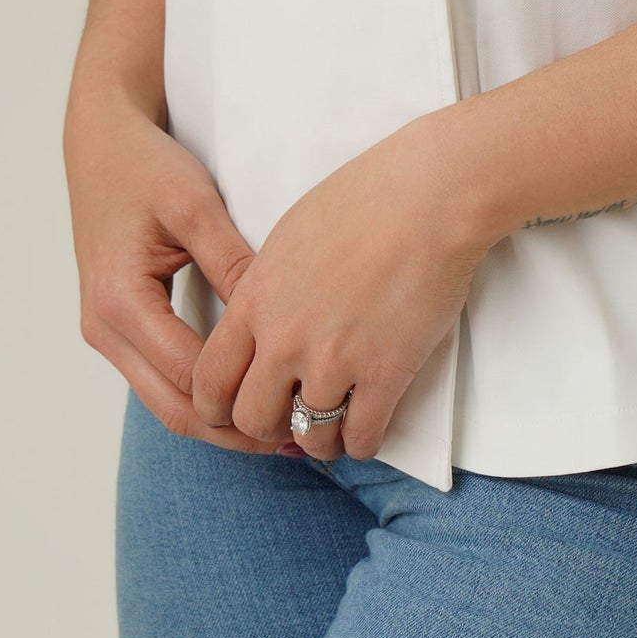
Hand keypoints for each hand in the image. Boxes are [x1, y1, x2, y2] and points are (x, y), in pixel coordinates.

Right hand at [64, 86, 294, 456]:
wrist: (100, 143)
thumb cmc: (146, 167)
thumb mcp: (194, 206)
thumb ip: (233, 263)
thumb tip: (279, 320)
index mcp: (121, 302)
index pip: (191, 377)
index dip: (248, 400)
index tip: (304, 404)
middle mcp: (105, 329)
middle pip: (176, 410)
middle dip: (238, 430)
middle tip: (304, 436)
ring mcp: (106, 334)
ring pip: (166, 403)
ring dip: (221, 420)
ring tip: (286, 426)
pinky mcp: (117, 328)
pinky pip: (160, 379)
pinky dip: (203, 395)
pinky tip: (249, 391)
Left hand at [190, 114, 491, 463]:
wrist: (426, 195)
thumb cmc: (364, 198)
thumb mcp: (288, 236)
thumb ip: (265, 287)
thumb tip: (260, 321)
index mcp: (255, 299)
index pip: (209, 380)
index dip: (217, 406)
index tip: (233, 410)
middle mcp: (284, 338)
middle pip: (251, 419)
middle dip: (267, 426)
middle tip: (287, 418)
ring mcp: (334, 359)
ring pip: (308, 437)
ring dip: (319, 440)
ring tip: (332, 428)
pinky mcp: (384, 373)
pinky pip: (360, 439)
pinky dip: (361, 442)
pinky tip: (367, 426)